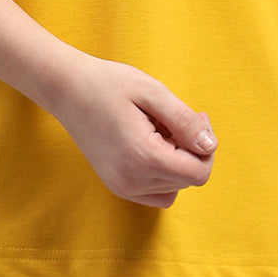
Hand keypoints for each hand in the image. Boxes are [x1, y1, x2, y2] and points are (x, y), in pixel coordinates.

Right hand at [51, 56, 216, 208]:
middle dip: (191, 148)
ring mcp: (122, 187)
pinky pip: (156, 192)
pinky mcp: (116, 186)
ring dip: (177, 160)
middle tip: (175, 116)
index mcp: (143, 157)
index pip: (198, 172)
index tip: (196, 116)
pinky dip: (163, 173)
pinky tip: (153, 145)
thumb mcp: (152, 92)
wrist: (67, 89)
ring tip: (159, 129)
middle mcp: (132, 181)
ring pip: (174, 187)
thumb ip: (184, 121)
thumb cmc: (109, 83)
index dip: (206, 144)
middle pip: (188, 179)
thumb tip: (210, 145)